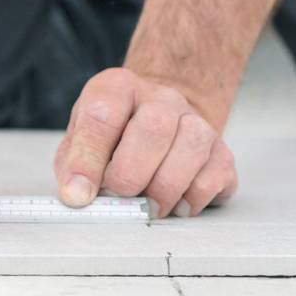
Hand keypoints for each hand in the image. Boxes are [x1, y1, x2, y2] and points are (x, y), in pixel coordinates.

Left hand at [53, 68, 237, 217]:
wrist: (160, 126)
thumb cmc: (115, 140)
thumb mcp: (80, 143)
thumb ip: (74, 166)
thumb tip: (76, 195)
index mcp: (118, 88)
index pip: (102, 115)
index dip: (87, 161)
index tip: (79, 195)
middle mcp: (161, 98)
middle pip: (155, 128)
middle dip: (130, 175)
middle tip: (119, 198)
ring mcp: (196, 121)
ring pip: (191, 149)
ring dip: (164, 190)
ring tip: (147, 206)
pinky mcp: (220, 150)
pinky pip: (213, 176)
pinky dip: (192, 199)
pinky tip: (175, 204)